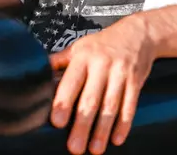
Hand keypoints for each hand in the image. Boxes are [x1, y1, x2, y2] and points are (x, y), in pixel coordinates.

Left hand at [49, 16, 155, 154]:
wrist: (138, 33)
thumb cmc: (104, 43)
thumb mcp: (79, 47)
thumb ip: (60, 62)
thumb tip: (37, 74)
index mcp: (83, 57)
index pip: (71, 81)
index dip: (64, 102)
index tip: (57, 121)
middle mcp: (102, 65)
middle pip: (91, 99)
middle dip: (82, 125)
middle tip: (74, 147)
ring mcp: (120, 73)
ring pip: (110, 106)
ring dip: (102, 130)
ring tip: (95, 149)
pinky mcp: (136, 81)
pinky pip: (130, 106)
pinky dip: (123, 124)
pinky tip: (116, 138)